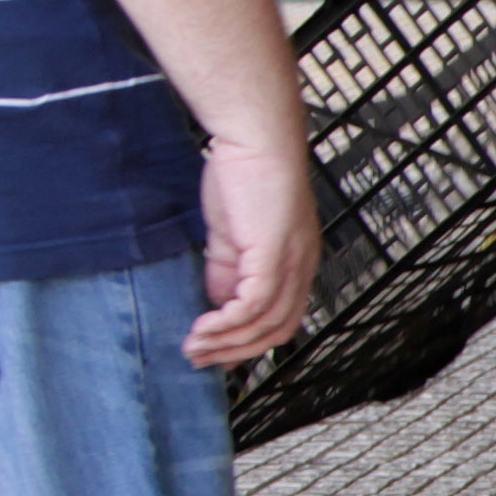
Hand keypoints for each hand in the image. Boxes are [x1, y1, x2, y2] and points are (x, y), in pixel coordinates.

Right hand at [183, 129, 319, 368]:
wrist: (255, 137)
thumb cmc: (247, 173)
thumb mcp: (233, 233)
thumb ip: (227, 269)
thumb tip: (217, 303)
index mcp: (298, 262)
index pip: (282, 318)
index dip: (250, 342)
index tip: (217, 351)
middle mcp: (303, 267)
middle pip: (277, 331)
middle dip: (235, 351)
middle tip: (199, 358)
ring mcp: (292, 263)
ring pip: (263, 324)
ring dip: (224, 342)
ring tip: (193, 346)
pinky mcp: (273, 255)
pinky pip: (252, 305)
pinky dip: (226, 324)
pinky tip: (202, 327)